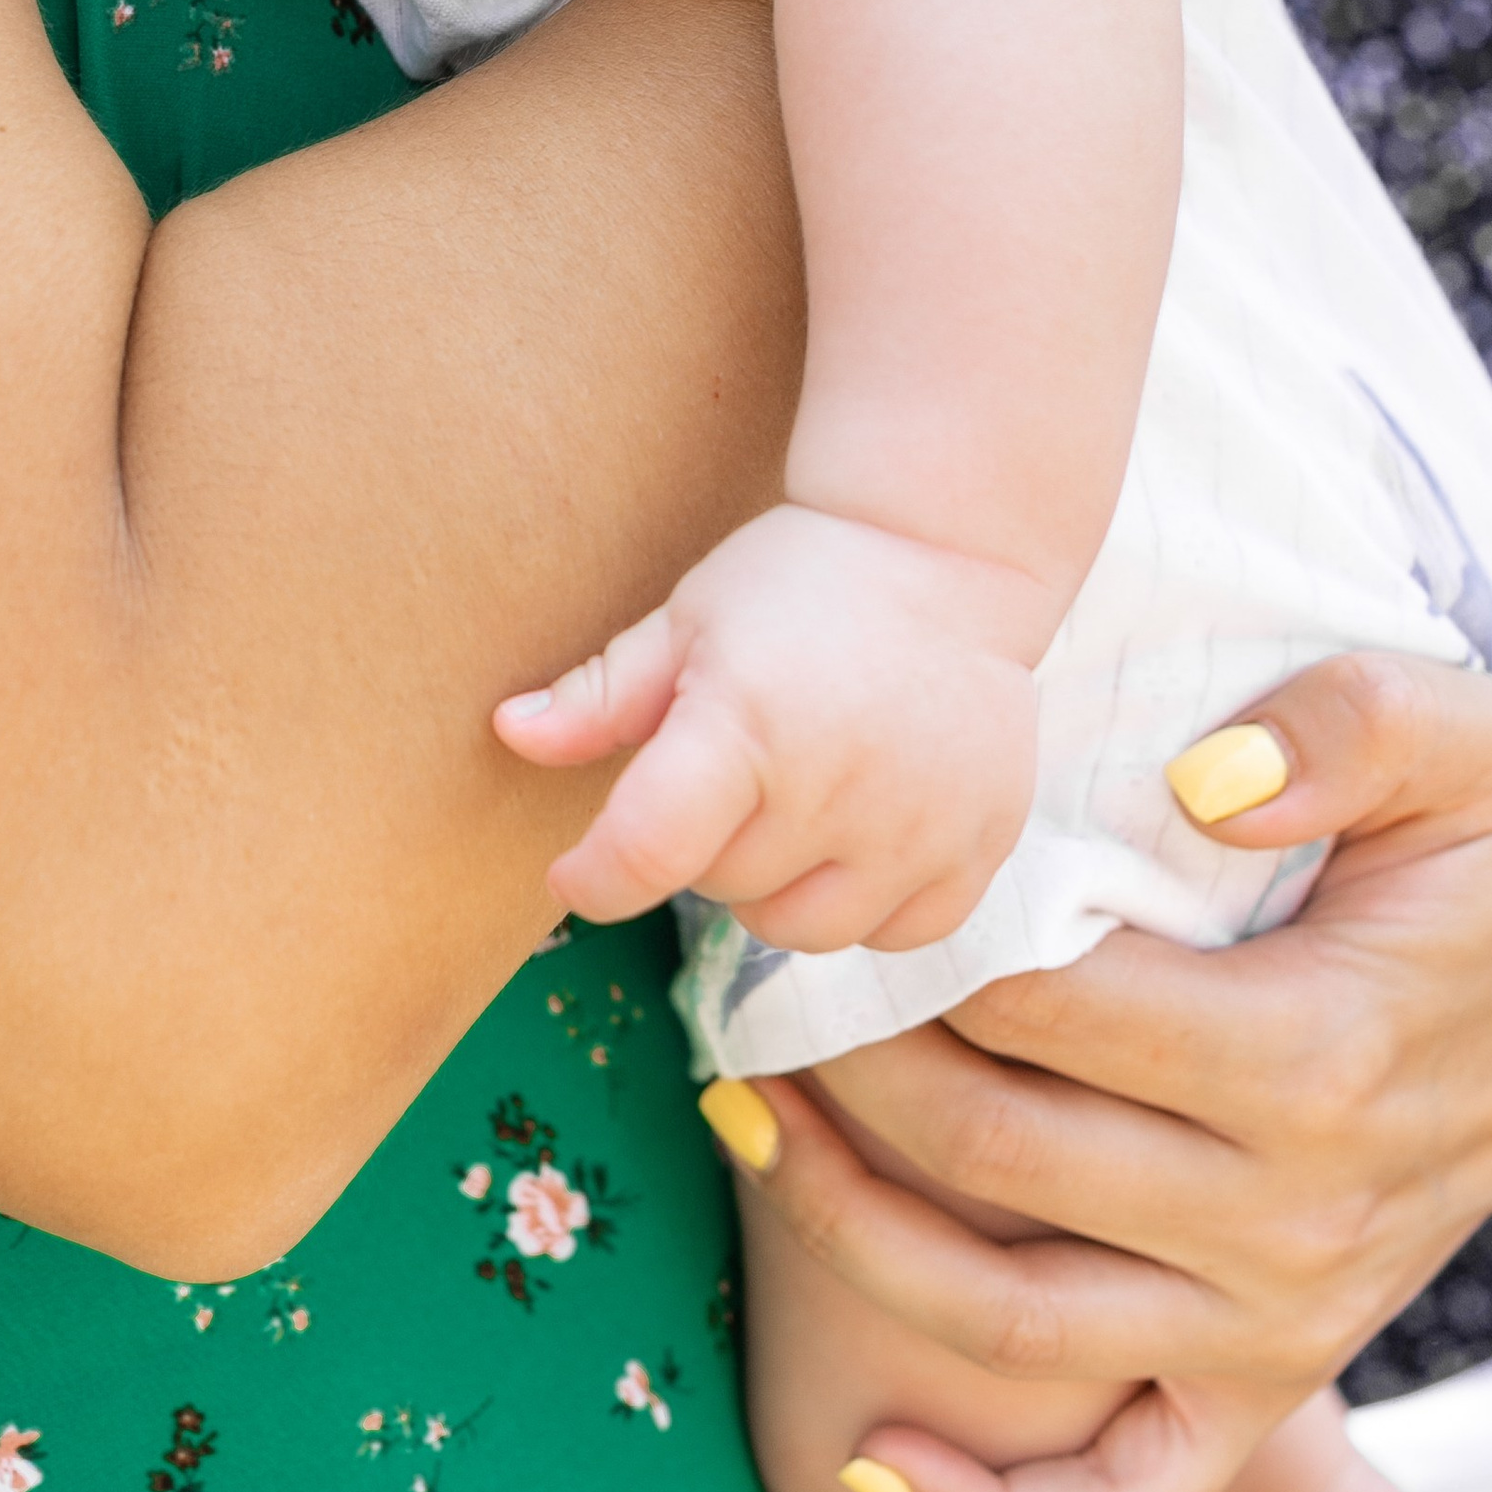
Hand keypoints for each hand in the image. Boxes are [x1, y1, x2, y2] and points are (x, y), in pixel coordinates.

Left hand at [495, 502, 1042, 946]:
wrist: (948, 555)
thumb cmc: (799, 582)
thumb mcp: (687, 621)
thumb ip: (601, 694)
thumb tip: (511, 732)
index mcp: (747, 725)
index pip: (648, 851)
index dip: (595, 878)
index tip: (576, 872)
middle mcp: (836, 786)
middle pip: (719, 889)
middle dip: (700, 846)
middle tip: (727, 773)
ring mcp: (918, 826)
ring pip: (801, 931)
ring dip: (776, 886)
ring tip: (790, 803)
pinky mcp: (980, 848)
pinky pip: (896, 935)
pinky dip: (865, 902)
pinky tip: (860, 827)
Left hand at [703, 649, 1491, 1491]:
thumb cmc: (1490, 856)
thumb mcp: (1455, 742)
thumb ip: (1341, 727)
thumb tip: (1196, 781)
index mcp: (1308, 1055)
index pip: (1042, 1013)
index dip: (905, 952)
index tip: (811, 890)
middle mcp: (1285, 1217)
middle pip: (995, 1156)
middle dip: (841, 1069)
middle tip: (745, 980)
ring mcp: (1273, 1322)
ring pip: (1011, 1323)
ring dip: (848, 1234)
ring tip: (738, 1120)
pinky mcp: (1266, 1385)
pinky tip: (870, 1468)